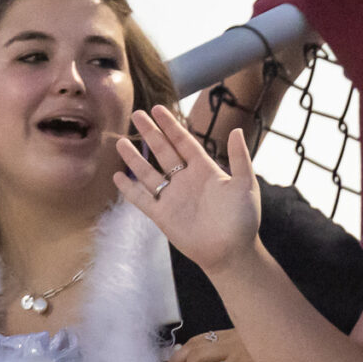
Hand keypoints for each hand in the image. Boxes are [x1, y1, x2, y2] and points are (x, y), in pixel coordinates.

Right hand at [114, 108, 262, 273]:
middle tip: (136, 114)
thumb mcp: (245, 185)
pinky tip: (118, 176)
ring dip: (135, 158)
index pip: (184, 142)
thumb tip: (237, 130)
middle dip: (150, 133)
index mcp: (205, 170)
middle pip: (163, 151)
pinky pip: (142, 198)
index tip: (158, 110)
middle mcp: (186, 180)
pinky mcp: (162, 215)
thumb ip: (240, 158)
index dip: (171, 126)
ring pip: (148, 173)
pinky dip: (129, 188)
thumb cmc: (243, 220)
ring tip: (121, 142)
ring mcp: (173, 197)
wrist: (231, 252)